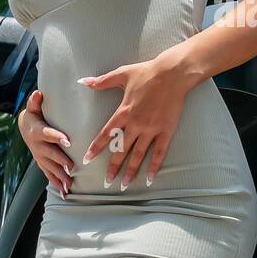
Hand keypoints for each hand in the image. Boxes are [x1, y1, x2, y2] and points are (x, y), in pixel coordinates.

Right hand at [16, 89, 75, 198]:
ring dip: (60, 176)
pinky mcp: (42, 163)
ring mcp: (40, 157)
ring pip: (50, 168)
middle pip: (50, 154)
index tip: (68, 141)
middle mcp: (37, 146)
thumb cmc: (34, 115)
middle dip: (61, 161)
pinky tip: (65, 193)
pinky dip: (57, 184)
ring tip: (70, 185)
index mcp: (37, 131)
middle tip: (72, 168)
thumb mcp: (33, 107)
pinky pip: (49, 175)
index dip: (57, 137)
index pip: (48, 134)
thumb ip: (35, 101)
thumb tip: (38, 93)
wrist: (25, 129)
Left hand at [78, 57, 194, 188]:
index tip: (87, 160)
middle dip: (113, 167)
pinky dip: (154, 167)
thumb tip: (83, 81)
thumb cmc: (147, 72)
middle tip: (106, 183)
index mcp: (123, 112)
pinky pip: (159, 153)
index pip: (106, 135)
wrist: (173, 73)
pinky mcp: (166, 131)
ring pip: (138, 155)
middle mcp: (135, 124)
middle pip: (121, 150)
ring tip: (124, 185)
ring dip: (130, 171)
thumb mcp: (121, 74)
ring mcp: (151, 129)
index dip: (96, 148)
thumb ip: (101, 81)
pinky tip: (149, 179)